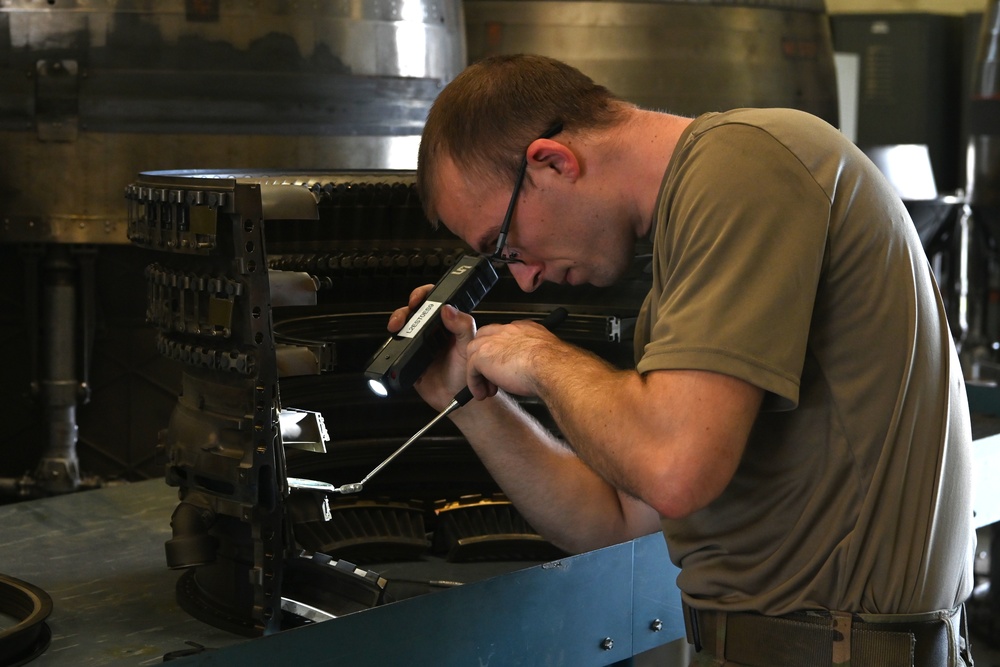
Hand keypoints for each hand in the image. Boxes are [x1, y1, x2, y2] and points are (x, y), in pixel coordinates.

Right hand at [387, 285, 476, 410]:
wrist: (454, 399)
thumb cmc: (466, 374)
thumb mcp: (469, 347)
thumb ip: (463, 326)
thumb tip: (448, 309)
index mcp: (448, 324)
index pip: (434, 301)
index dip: (423, 295)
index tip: (418, 300)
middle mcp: (432, 332)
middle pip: (413, 312)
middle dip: (404, 310)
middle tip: (403, 318)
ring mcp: (419, 344)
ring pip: (402, 327)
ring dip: (396, 324)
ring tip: (396, 329)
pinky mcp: (408, 357)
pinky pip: (396, 348)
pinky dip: (392, 344)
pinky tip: (397, 346)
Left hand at [464, 319, 563, 399]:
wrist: (553, 368)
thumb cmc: (554, 366)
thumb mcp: (546, 357)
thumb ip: (535, 357)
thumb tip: (533, 369)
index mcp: (525, 329)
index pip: (504, 335)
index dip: (500, 352)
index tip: (502, 367)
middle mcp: (508, 331)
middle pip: (484, 339)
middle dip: (484, 358)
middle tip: (490, 377)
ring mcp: (493, 341)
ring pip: (475, 353)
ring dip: (478, 373)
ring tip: (486, 388)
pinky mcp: (483, 354)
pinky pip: (470, 369)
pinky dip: (474, 383)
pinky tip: (481, 393)